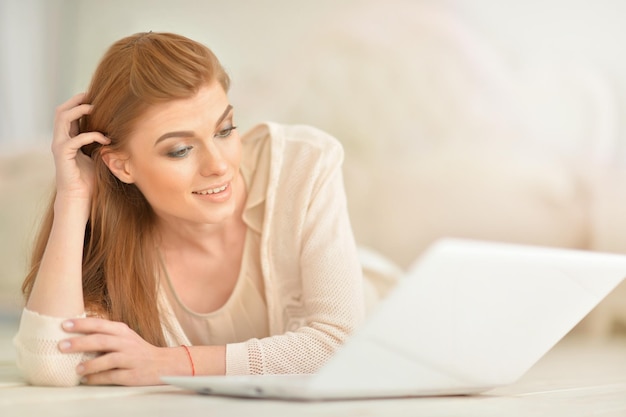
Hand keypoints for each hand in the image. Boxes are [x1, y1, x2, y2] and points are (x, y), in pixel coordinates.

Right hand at [51, 93, 109, 203]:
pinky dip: (92, 135)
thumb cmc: (90, 179)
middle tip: (93, 96)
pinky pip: (75, 139)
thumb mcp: (97, 155)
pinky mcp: (63, 155)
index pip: (68, 114)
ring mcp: (60, 146)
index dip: (78, 102)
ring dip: (80, 111)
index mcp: (67, 138)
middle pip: (61, 111)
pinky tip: (105, 139)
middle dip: (76, 100)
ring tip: (95, 109)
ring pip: (63, 118)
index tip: (95, 96)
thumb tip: (118, 131)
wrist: (80, 197)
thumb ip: (100, 143)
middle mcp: (60, 139)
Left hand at [58, 317, 177, 385]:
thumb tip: (73, 335)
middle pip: (101, 340)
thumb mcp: (124, 336)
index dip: (81, 324)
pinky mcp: (132, 374)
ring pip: (108, 359)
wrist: (161, 364)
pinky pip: (112, 376)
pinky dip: (97, 378)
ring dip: (90, 364)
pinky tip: (86, 379)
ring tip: (76, 369)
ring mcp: (130, 358)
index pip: (99, 324)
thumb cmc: (136, 350)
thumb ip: (104, 334)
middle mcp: (126, 343)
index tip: (63, 324)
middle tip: (61, 346)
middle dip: (80, 342)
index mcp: (122, 331)